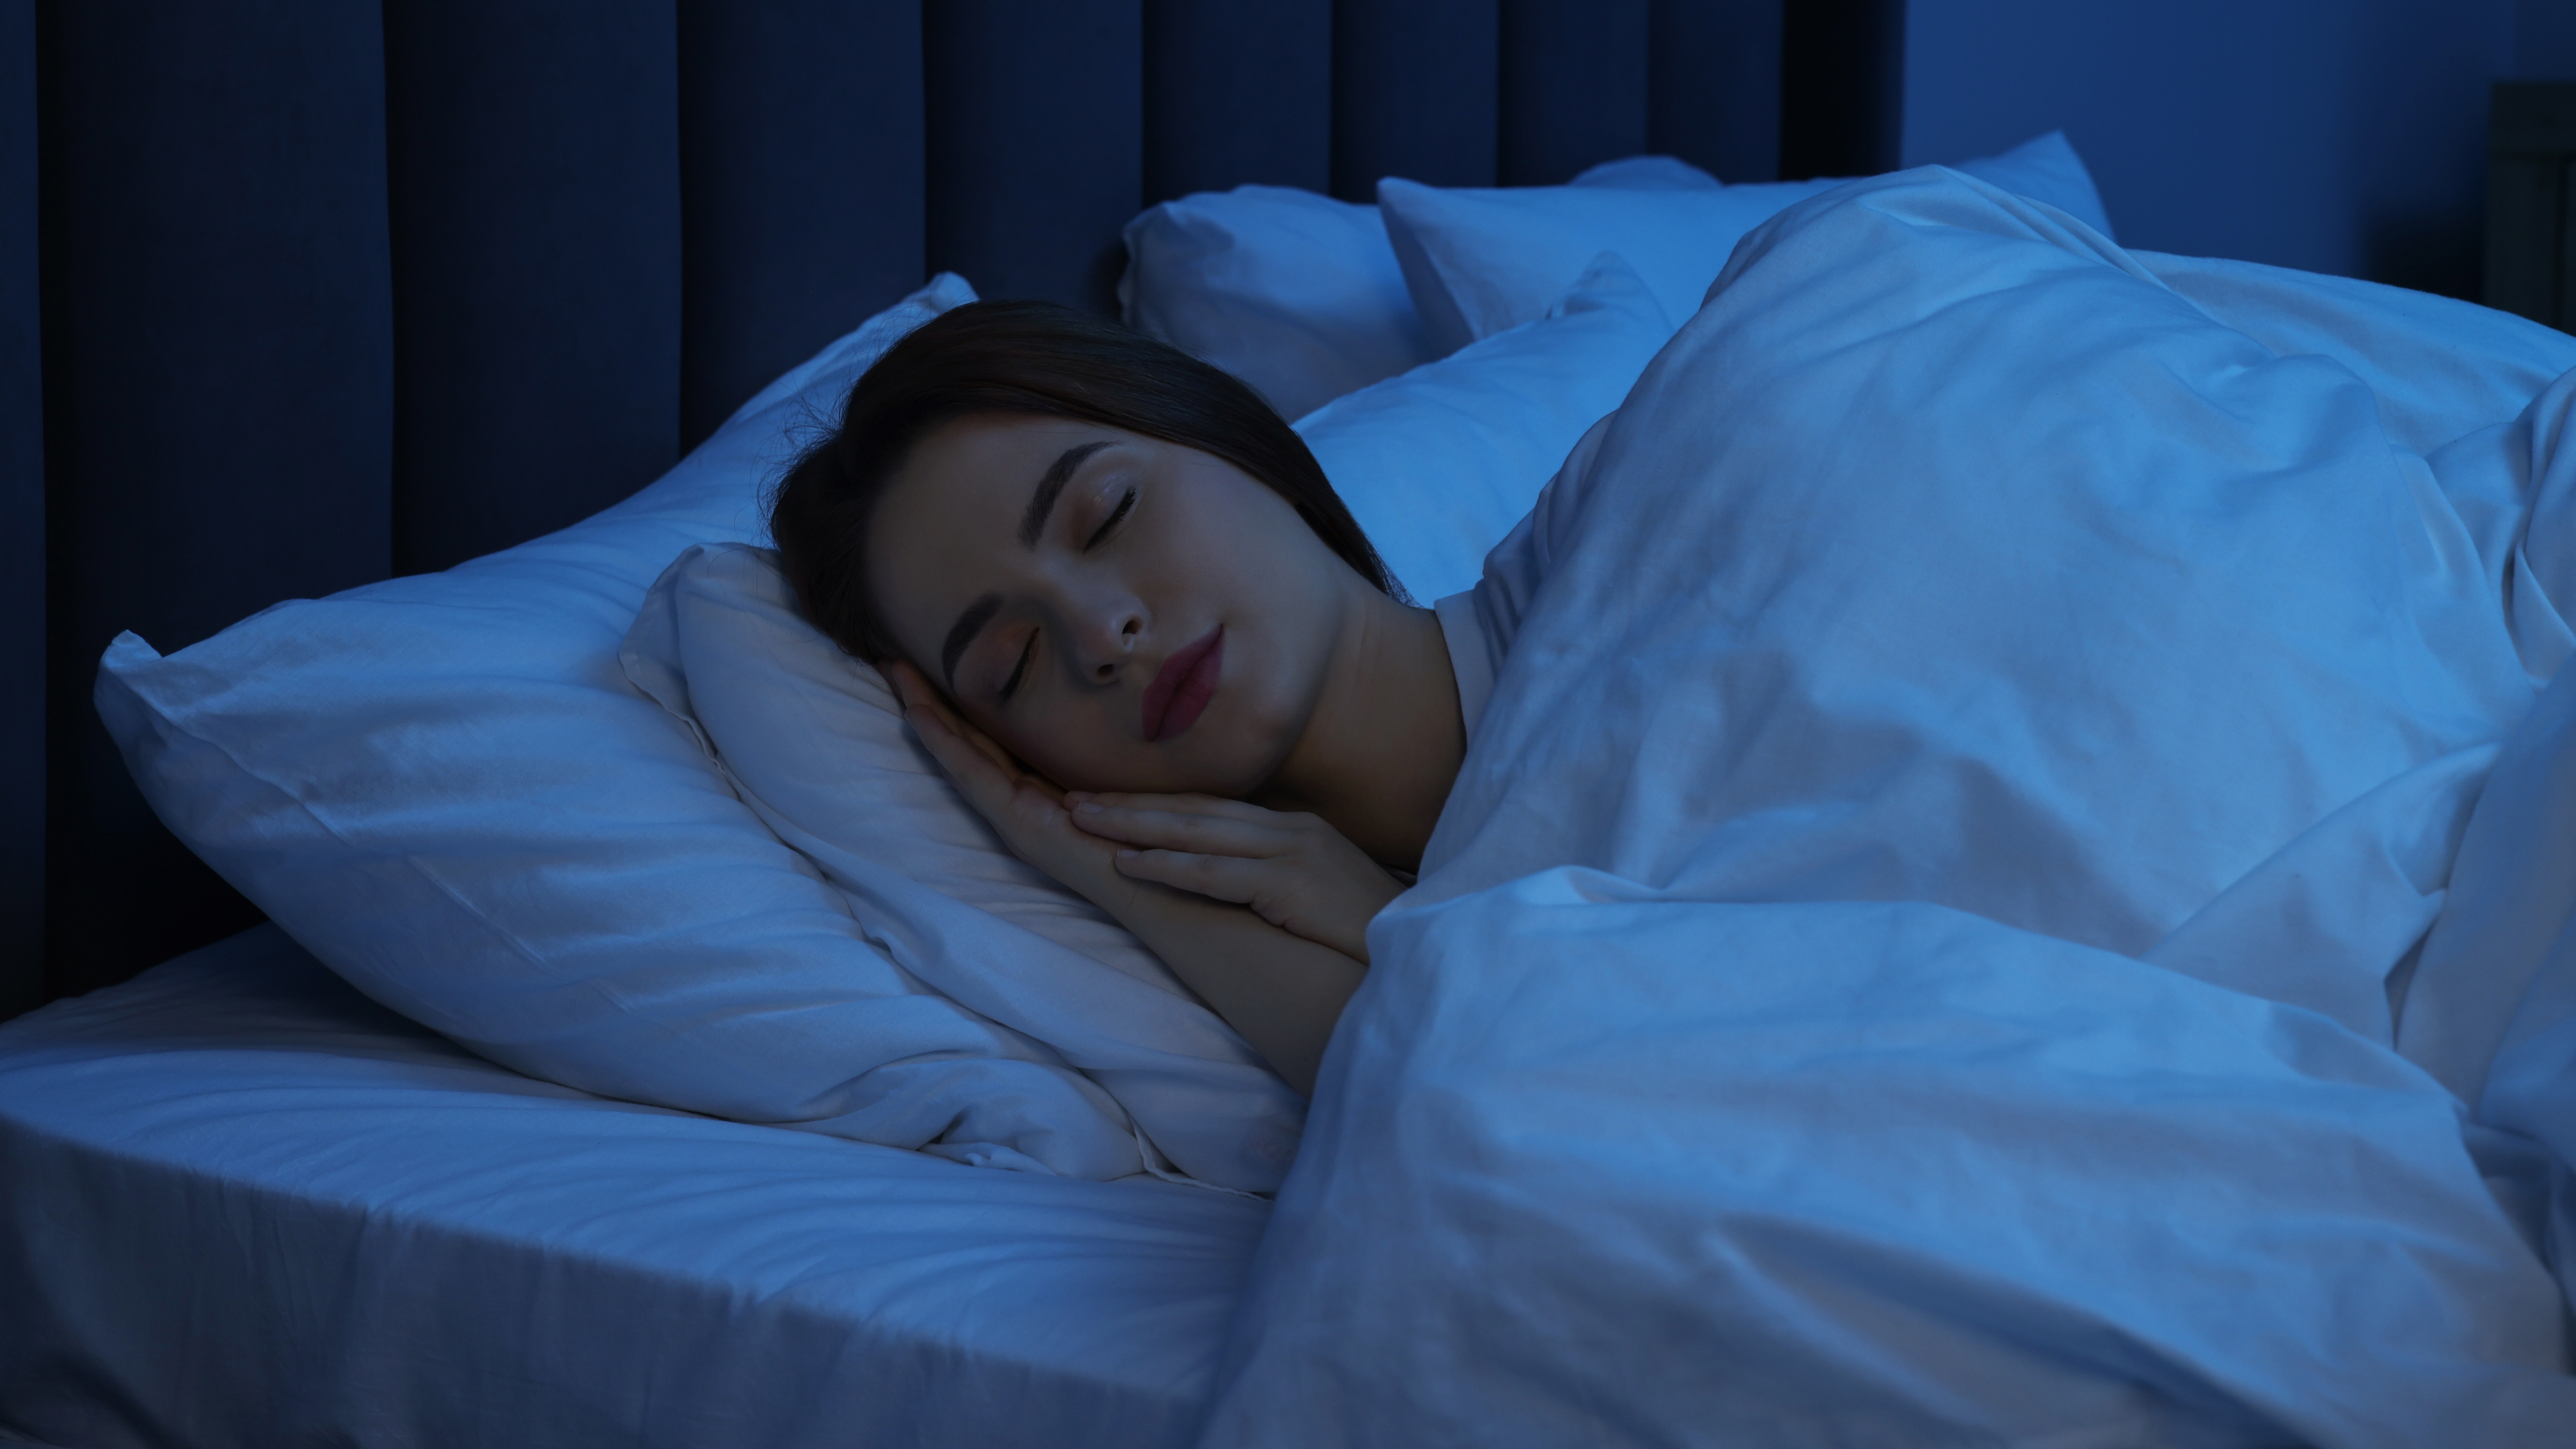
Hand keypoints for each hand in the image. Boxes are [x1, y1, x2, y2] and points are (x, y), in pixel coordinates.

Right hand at [881, 661, 1133, 910]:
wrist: (1159, 882)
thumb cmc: (1147, 830)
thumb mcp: (1116, 775)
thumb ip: (1098, 749)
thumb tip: (1099, 702)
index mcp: (1038, 790)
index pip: (988, 739)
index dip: (959, 703)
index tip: (934, 665)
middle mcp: (1017, 802)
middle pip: (964, 742)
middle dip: (928, 700)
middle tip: (893, 661)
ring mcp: (1013, 815)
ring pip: (959, 753)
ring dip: (925, 712)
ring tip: (896, 674)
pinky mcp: (1019, 824)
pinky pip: (974, 775)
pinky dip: (945, 744)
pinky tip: (921, 715)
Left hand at [1064, 792, 1404, 962]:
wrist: (1428, 959)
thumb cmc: (1374, 942)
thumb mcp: (1321, 900)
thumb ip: (1281, 883)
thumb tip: (1239, 888)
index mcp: (1298, 832)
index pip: (1213, 810)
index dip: (1156, 803)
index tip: (1106, 801)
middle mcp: (1293, 831)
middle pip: (1196, 810)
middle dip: (1130, 802)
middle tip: (1072, 799)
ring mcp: (1296, 853)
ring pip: (1197, 831)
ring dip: (1134, 824)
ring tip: (1080, 820)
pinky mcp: (1294, 886)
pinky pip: (1218, 873)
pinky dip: (1169, 866)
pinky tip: (1129, 864)